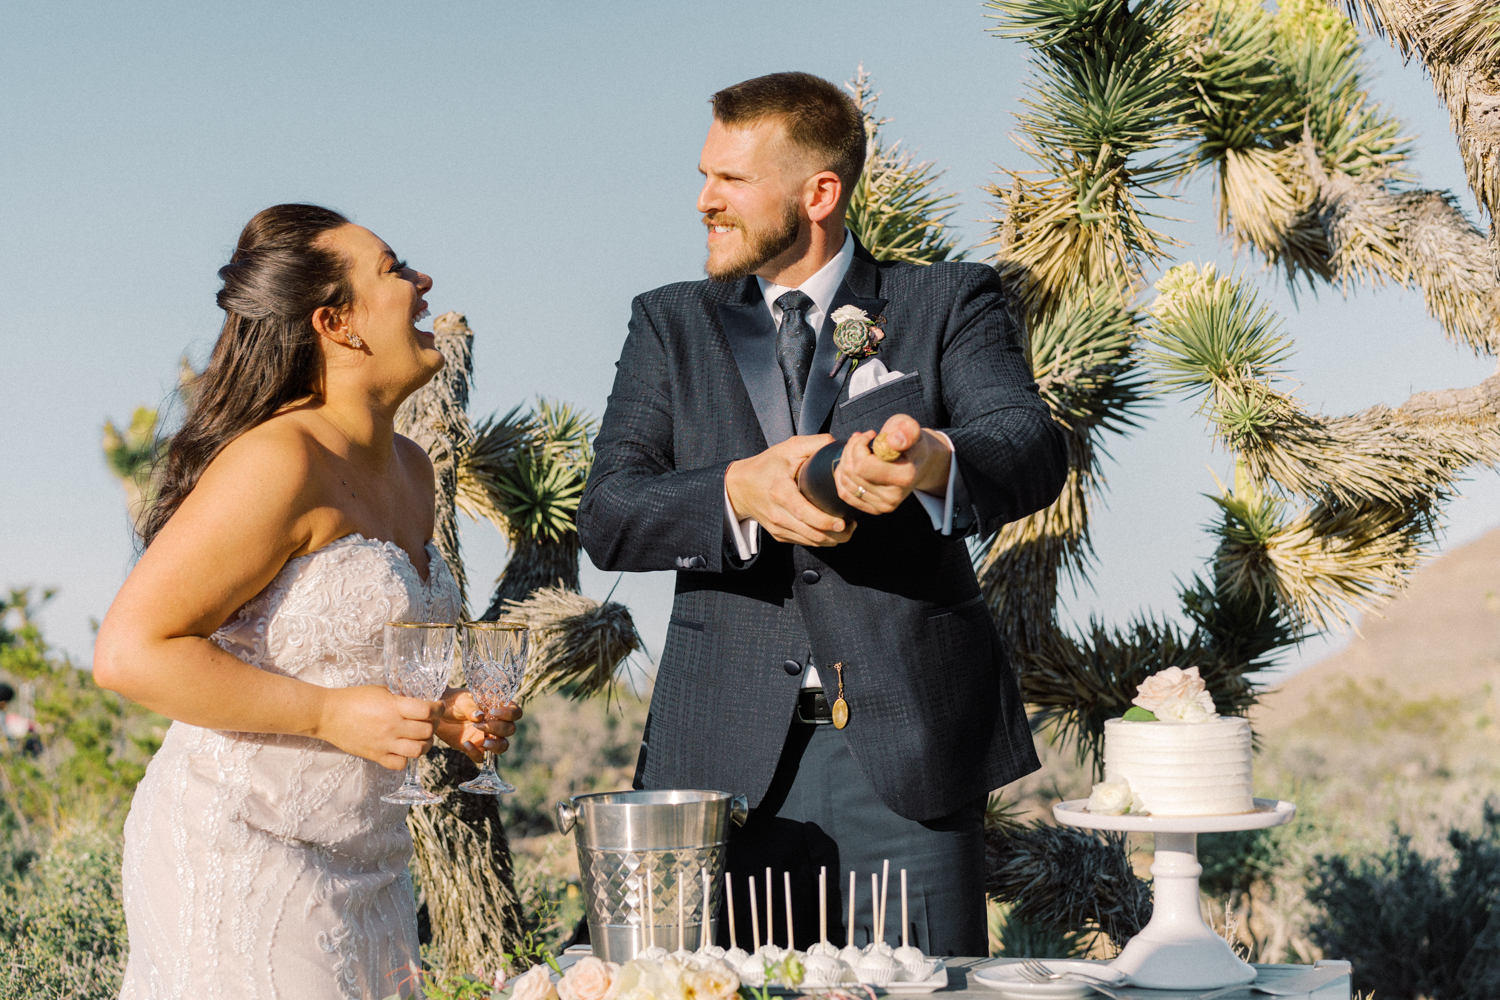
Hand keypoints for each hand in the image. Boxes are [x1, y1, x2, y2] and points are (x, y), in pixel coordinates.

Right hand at [314, 685, 441, 770]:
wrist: (328, 714)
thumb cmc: (354, 698)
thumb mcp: (382, 690)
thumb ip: (402, 697)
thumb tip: (421, 699)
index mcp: (394, 707)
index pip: (428, 711)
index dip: (438, 708)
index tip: (437, 707)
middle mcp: (392, 727)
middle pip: (427, 731)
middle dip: (433, 725)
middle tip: (430, 721)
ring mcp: (384, 744)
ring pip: (418, 750)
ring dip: (425, 743)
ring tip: (420, 737)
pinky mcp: (376, 756)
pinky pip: (400, 764)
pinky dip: (406, 758)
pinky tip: (403, 749)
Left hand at [436, 687, 522, 762]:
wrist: (437, 714)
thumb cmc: (453, 701)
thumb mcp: (460, 700)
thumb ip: (470, 707)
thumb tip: (479, 716)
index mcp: (497, 708)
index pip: (515, 712)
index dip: (509, 714)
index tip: (493, 712)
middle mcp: (496, 723)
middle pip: (510, 729)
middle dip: (498, 729)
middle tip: (479, 725)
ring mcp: (488, 737)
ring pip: (503, 746)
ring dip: (495, 745)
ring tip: (483, 743)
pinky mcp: (476, 748)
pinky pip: (482, 757)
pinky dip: (476, 753)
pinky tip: (466, 744)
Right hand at [725, 434, 855, 546]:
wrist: (740, 486)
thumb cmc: (767, 465)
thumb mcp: (788, 448)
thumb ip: (815, 444)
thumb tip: (840, 446)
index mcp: (780, 492)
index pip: (805, 513)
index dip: (826, 521)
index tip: (843, 522)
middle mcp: (778, 514)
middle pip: (812, 533)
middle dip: (836, 534)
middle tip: (853, 526)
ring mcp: (777, 527)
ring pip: (810, 542)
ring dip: (832, 539)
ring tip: (847, 529)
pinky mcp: (779, 535)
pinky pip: (804, 542)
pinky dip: (820, 540)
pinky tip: (831, 531)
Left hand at [834, 414, 951, 515]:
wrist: (919, 462)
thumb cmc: (910, 442)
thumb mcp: (910, 428)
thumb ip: (906, 430)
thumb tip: (894, 441)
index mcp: (904, 476)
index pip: (861, 465)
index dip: (859, 445)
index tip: (870, 434)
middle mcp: (893, 496)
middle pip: (852, 473)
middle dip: (850, 450)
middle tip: (862, 438)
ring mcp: (884, 506)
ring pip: (845, 481)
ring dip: (846, 460)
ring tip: (858, 448)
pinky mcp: (875, 509)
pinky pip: (845, 494)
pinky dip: (842, 476)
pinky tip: (851, 463)